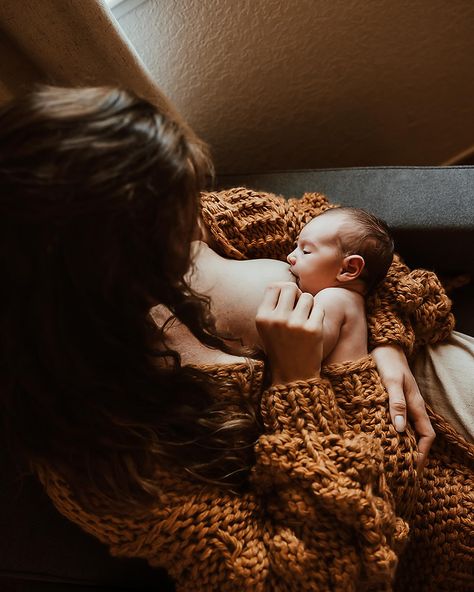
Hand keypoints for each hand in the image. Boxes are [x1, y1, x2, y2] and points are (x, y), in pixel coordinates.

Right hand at [256, 282, 323, 385]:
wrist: (294, 375)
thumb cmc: (281, 347)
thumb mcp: (266, 328)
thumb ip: (272, 305)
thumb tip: (286, 283)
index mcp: (262, 317)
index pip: (273, 286)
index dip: (282, 292)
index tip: (287, 303)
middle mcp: (277, 319)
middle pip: (290, 287)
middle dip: (297, 295)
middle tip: (298, 309)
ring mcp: (296, 325)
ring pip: (308, 296)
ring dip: (309, 305)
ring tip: (305, 319)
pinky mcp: (314, 329)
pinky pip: (320, 307)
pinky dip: (318, 314)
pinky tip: (313, 326)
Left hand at [372, 344, 434, 471]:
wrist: (383, 345)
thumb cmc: (387, 362)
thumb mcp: (391, 383)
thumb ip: (396, 404)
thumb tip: (400, 430)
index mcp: (415, 405)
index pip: (426, 436)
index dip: (422, 454)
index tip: (412, 468)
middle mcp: (411, 407)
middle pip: (418, 436)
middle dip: (413, 454)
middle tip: (400, 471)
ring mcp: (402, 404)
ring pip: (407, 430)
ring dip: (402, 445)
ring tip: (390, 460)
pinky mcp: (391, 400)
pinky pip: (396, 421)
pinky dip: (392, 433)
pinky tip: (380, 439)